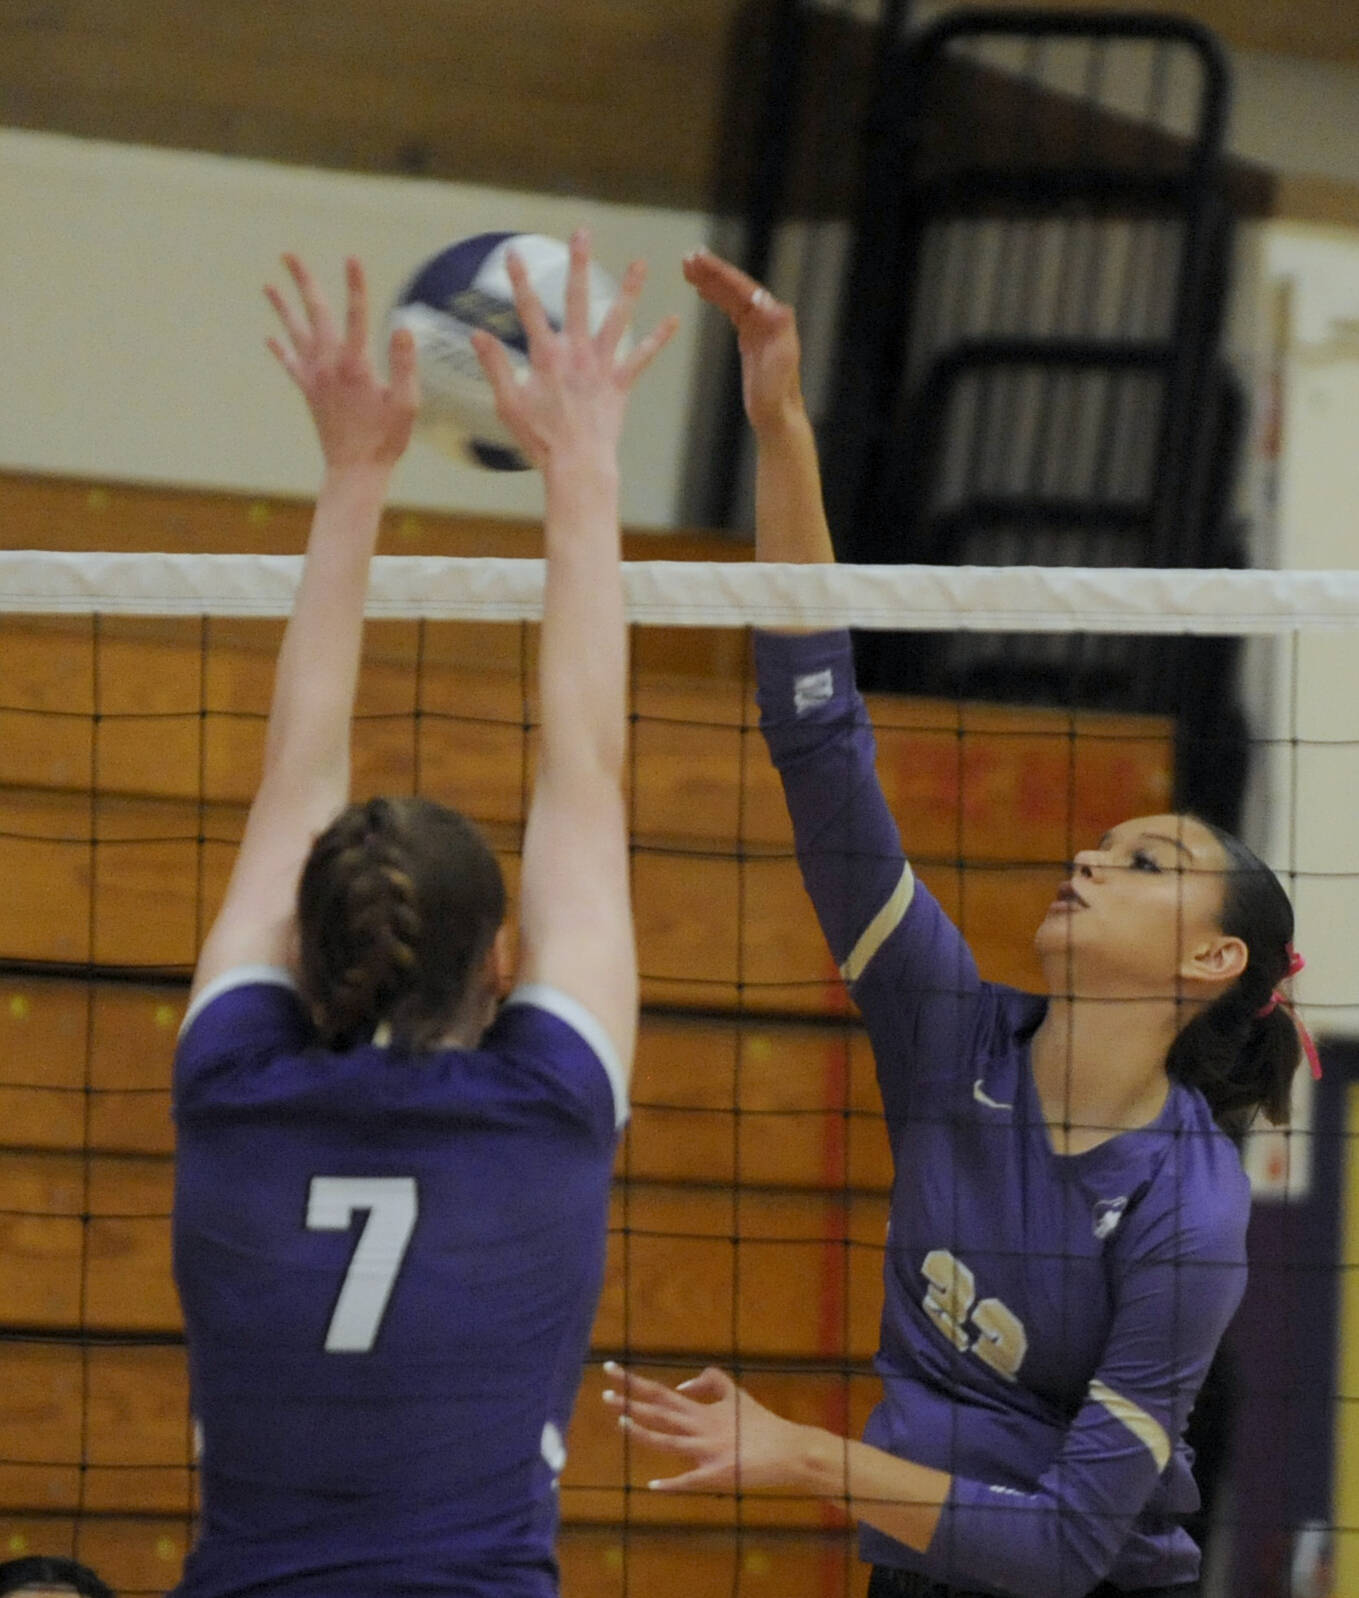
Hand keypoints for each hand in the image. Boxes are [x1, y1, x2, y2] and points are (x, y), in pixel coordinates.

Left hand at [266, 255, 417, 469]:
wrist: (355, 470)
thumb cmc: (386, 439)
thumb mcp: (407, 404)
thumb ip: (405, 366)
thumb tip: (403, 329)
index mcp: (356, 365)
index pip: (356, 316)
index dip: (355, 285)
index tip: (351, 258)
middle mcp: (329, 366)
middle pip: (315, 314)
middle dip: (303, 282)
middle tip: (288, 254)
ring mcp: (315, 378)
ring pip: (295, 333)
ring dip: (282, 308)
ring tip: (268, 285)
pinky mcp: (309, 392)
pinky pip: (290, 364)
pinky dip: (280, 349)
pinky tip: (269, 336)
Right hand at [472, 228, 677, 471]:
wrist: (578, 464)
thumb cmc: (541, 439)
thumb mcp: (508, 403)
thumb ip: (496, 366)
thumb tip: (477, 334)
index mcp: (546, 356)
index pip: (528, 309)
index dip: (519, 280)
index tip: (514, 253)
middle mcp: (576, 353)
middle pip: (577, 299)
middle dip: (578, 263)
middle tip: (582, 233)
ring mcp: (601, 366)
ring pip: (617, 319)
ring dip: (629, 289)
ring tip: (641, 263)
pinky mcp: (620, 383)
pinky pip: (642, 357)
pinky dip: (658, 339)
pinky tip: (673, 321)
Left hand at [602, 1362, 811, 1491]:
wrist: (789, 1450)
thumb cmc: (761, 1423)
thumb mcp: (736, 1394)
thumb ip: (710, 1382)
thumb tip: (682, 1383)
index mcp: (702, 1410)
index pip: (661, 1392)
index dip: (634, 1383)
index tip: (611, 1370)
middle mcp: (700, 1427)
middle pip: (660, 1412)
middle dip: (631, 1401)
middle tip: (604, 1391)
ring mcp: (708, 1452)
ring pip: (668, 1441)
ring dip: (643, 1432)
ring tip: (619, 1421)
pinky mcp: (718, 1476)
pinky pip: (690, 1481)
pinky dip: (671, 1484)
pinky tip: (652, 1485)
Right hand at [682, 246, 803, 433]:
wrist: (777, 413)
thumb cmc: (777, 392)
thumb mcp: (780, 361)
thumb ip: (778, 329)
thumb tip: (768, 302)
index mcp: (773, 317)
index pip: (743, 287)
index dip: (720, 272)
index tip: (700, 259)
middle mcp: (768, 315)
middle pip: (736, 286)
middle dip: (712, 270)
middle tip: (688, 257)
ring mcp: (759, 325)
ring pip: (731, 295)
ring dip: (710, 280)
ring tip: (687, 268)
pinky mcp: (750, 336)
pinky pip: (730, 309)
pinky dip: (716, 297)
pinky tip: (701, 291)